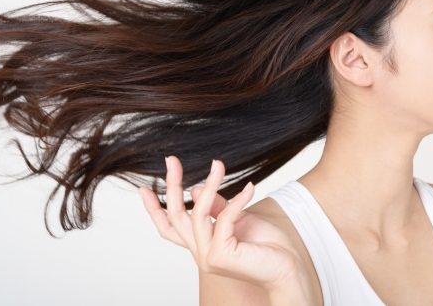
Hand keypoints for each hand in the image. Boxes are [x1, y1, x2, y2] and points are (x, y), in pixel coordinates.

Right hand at [138, 156, 309, 294]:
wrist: (289, 270)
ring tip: (218, 165)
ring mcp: (208, 257)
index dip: (154, 209)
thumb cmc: (268, 247)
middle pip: (175, 217)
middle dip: (172, 186)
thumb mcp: (239, 219)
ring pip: (198, 213)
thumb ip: (218, 207)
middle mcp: (200, 253)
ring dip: (209, 185)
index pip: (169, 228)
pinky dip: (237, 199)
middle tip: (171, 161)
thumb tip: (195, 188)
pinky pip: (225, 218)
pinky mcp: (221, 255)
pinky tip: (250, 188)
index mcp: (201, 246)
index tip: (143, 188)